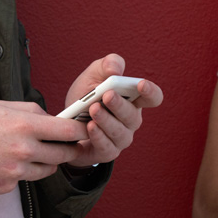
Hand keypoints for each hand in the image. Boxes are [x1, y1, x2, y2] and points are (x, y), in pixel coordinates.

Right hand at [0, 101, 88, 193]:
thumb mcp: (1, 106)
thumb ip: (31, 110)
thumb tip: (52, 118)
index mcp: (24, 125)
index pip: (68, 131)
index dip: (80, 131)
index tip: (83, 129)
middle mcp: (24, 150)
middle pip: (64, 154)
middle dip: (67, 148)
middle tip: (64, 143)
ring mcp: (16, 171)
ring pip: (48, 169)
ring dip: (47, 161)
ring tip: (31, 151)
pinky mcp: (7, 186)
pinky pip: (26, 179)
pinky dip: (23, 172)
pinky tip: (7, 162)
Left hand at [59, 53, 163, 169]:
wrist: (65, 122)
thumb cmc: (86, 96)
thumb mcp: (93, 75)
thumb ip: (107, 65)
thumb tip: (115, 71)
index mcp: (134, 101)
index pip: (153, 98)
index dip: (151, 92)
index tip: (141, 84)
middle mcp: (130, 121)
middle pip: (133, 116)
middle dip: (120, 105)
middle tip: (107, 95)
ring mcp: (120, 138)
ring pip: (119, 132)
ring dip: (107, 120)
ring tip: (93, 109)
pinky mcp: (107, 152)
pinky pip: (107, 147)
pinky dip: (98, 137)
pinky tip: (90, 127)